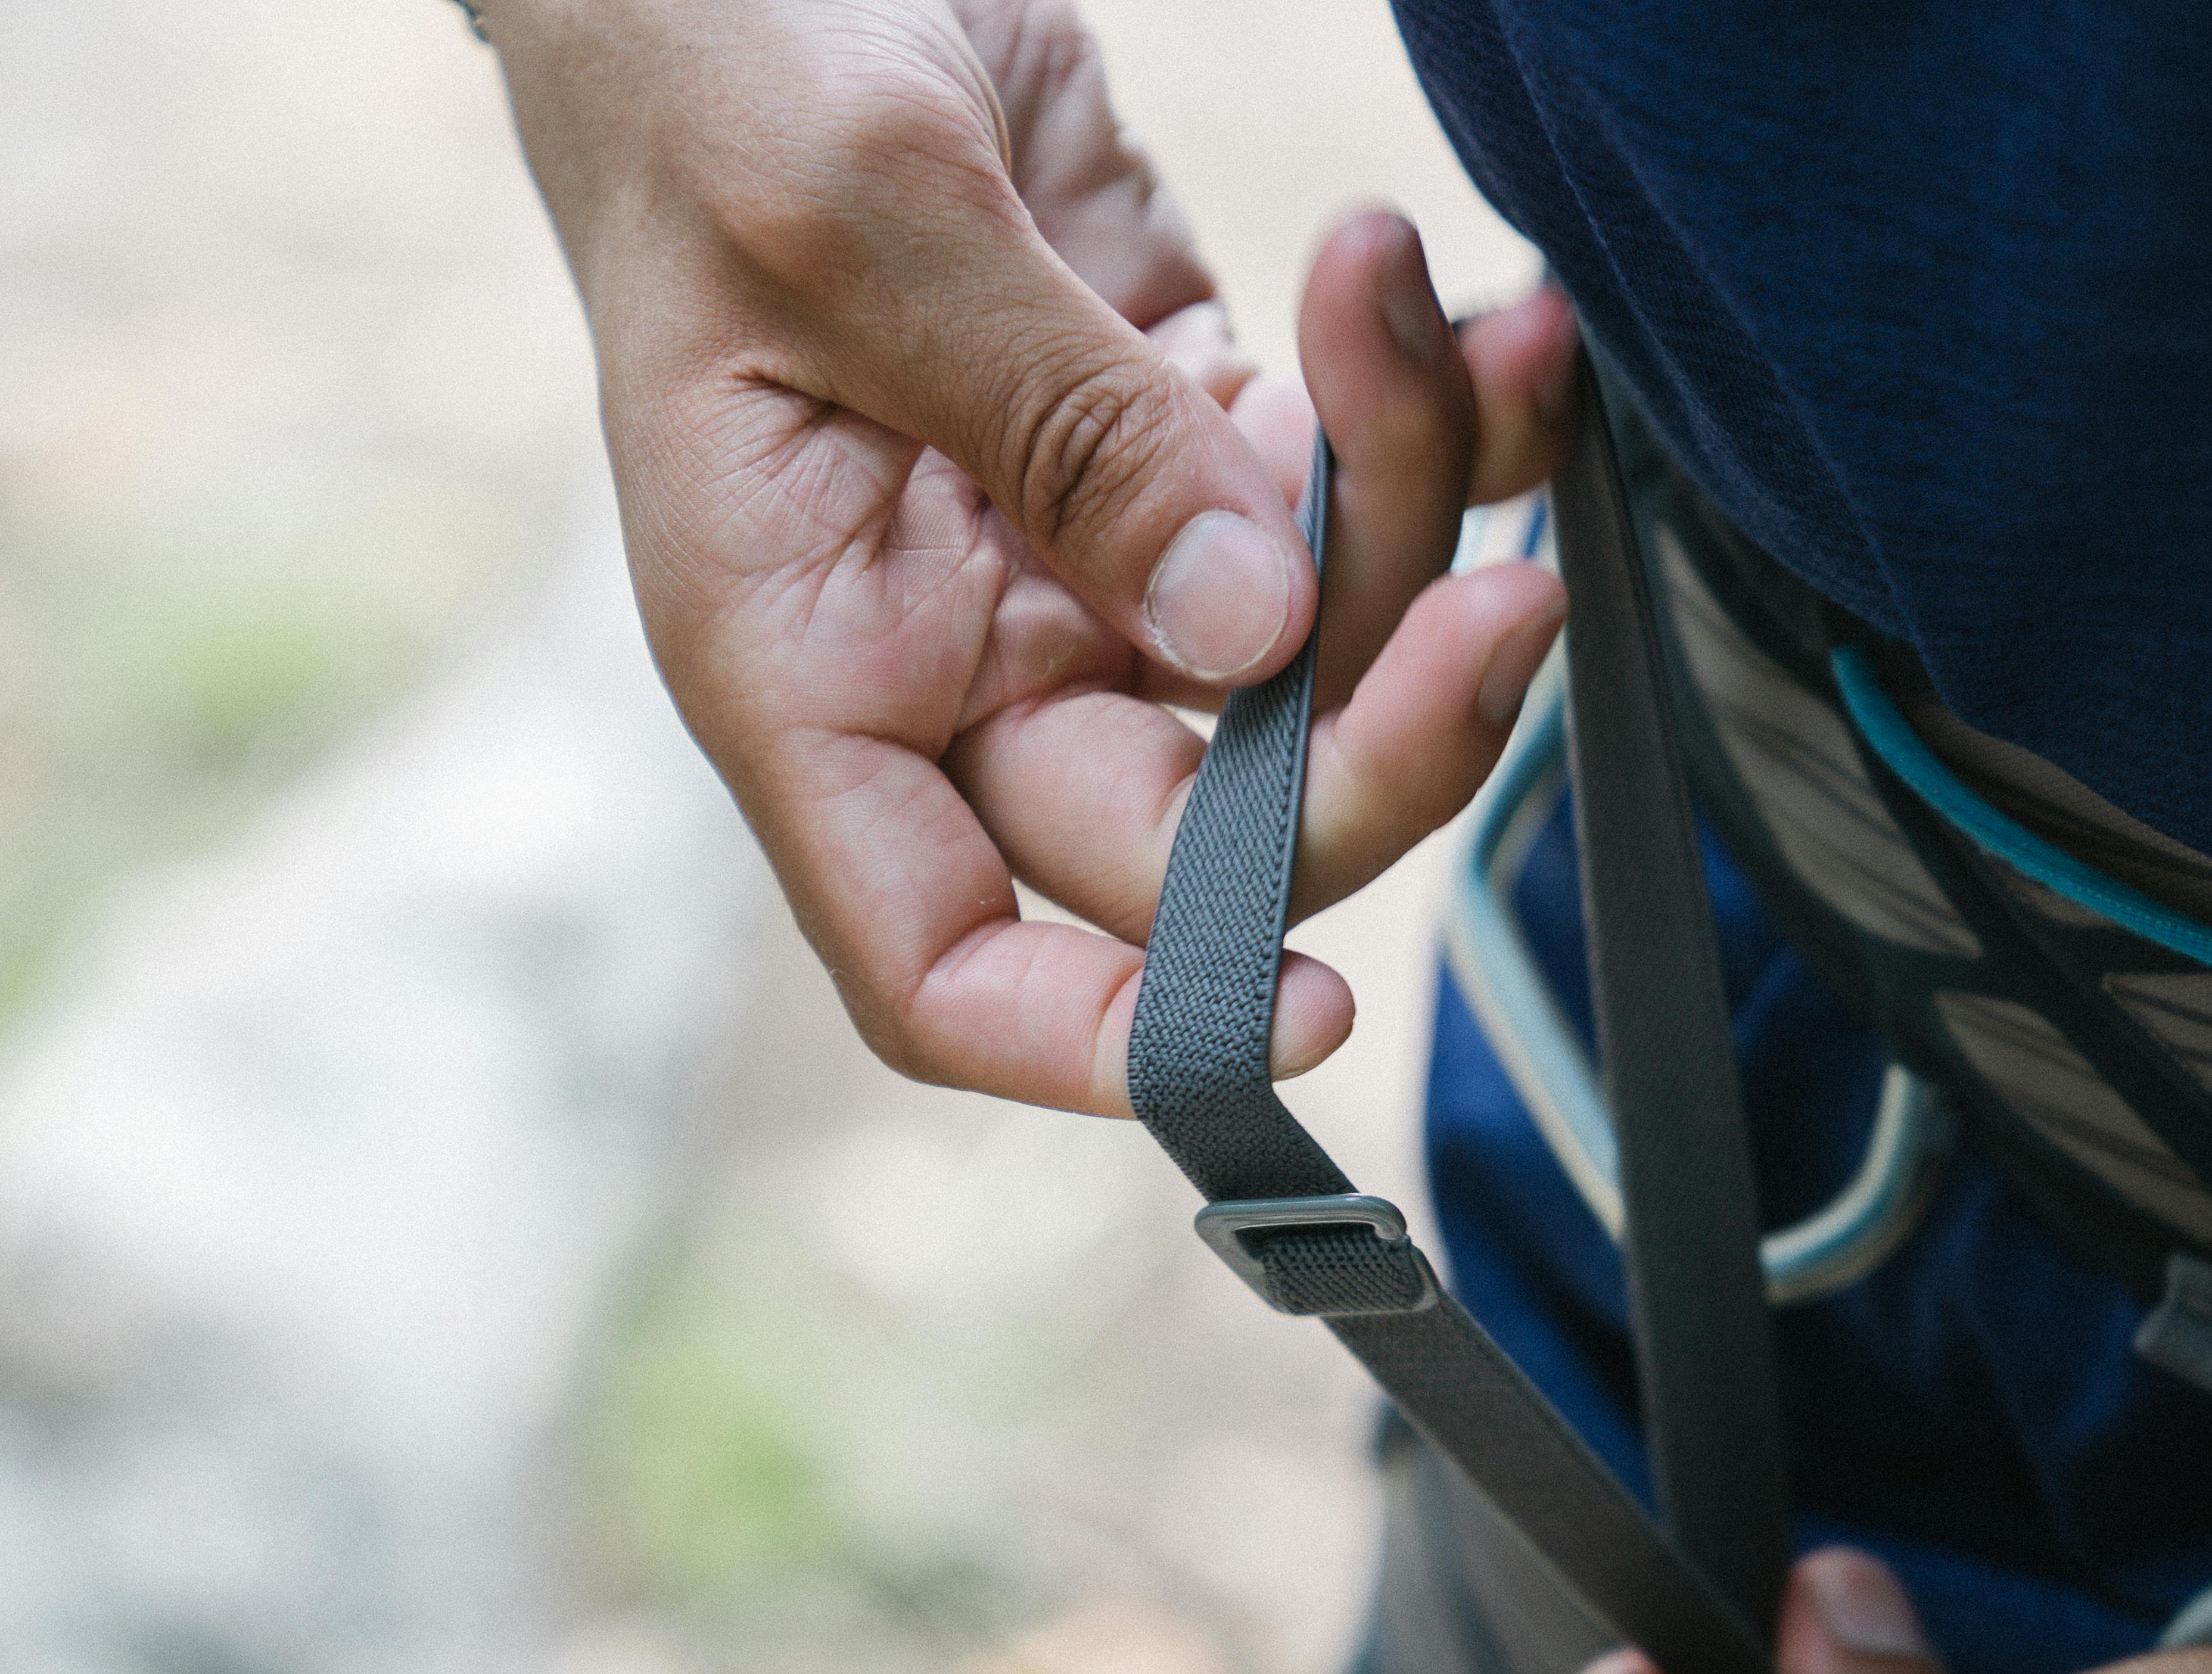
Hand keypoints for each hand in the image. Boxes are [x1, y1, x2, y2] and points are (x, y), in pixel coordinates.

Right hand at [482, 0, 1575, 1108]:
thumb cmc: (707, 47)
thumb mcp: (859, 214)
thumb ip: (1059, 429)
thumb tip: (1251, 630)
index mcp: (805, 656)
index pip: (943, 960)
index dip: (1114, 1036)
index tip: (1305, 1015)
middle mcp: (948, 641)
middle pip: (1201, 829)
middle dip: (1373, 730)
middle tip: (1504, 603)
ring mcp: (1074, 542)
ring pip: (1309, 647)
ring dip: (1418, 499)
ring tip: (1409, 286)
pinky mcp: (1176, 423)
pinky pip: (1345, 485)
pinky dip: (1438, 413)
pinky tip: (1477, 306)